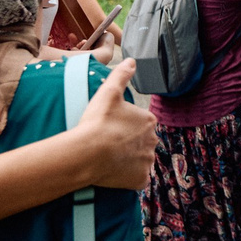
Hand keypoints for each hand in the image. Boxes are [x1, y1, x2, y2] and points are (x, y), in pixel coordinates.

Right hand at [70, 60, 157, 191]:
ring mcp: (147, 162)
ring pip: (140, 160)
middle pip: (142, 141)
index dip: (125, 125)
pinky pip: (137, 179)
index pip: (141, 122)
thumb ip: (121, 75)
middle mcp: (153, 141)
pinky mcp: (140, 180)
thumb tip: (132, 61)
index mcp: (149, 120)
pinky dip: (128, 177)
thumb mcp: (109, 92)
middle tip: (109, 143)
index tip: (110, 127)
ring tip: (109, 158)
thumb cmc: (98, 122)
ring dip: (129, 159)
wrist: (88, 152)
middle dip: (129, 142)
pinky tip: (115, 172)